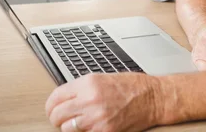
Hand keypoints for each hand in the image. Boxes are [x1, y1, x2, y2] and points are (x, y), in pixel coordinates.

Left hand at [45, 73, 159, 131]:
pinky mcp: (104, 131)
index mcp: (88, 83)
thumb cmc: (133, 86)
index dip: (51, 105)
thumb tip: (65, 98)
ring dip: (69, 127)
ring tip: (77, 123)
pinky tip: (90, 127)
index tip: (52, 109)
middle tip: (61, 118)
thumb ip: (82, 88)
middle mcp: (90, 99)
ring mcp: (96, 117)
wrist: (153, 98)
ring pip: (66, 128)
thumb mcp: (103, 78)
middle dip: (57, 118)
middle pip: (57, 115)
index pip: (55, 97)